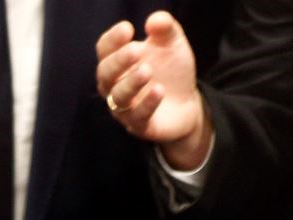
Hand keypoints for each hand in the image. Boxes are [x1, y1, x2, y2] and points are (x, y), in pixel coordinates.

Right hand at [95, 11, 211, 169]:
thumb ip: (165, 29)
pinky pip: (138, 116)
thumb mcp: (172, 44)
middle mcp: (114, 86)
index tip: (128, 28)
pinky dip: (147, 103)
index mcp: (117, 63)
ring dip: (131, 83)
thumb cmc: (171, 71)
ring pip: (118, 97)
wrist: (187, 104)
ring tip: (147, 71)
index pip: (104, 50)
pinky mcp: (141, 126)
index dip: (112, 40)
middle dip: (118, 61)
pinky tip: (159, 91)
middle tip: (135, 50)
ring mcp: (125, 108)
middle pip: (105, 74)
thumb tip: (154, 20)